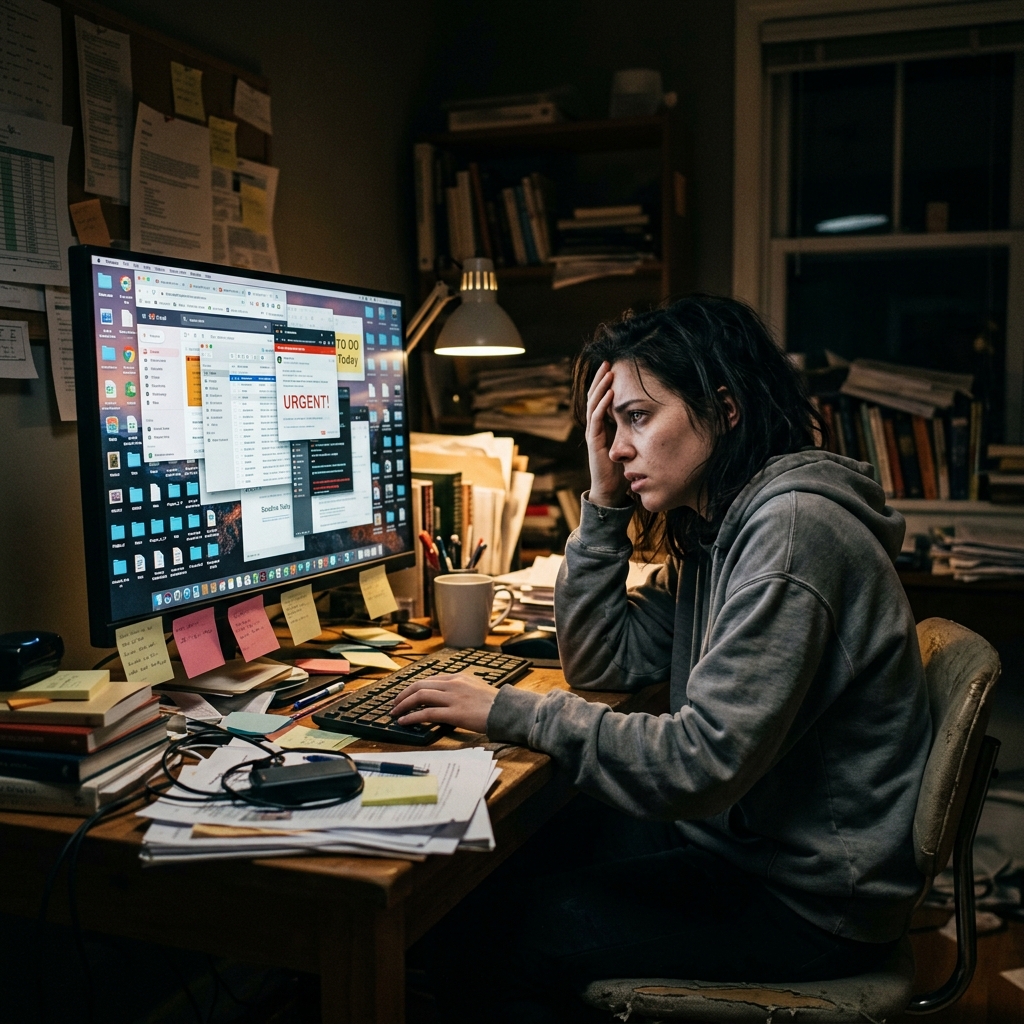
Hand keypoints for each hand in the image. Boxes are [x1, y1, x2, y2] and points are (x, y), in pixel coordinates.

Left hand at [390, 672, 498, 733]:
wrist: (507, 710)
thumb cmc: (495, 703)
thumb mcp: (477, 688)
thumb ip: (461, 689)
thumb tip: (448, 697)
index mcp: (459, 677)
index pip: (430, 679)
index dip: (414, 687)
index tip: (406, 694)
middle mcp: (453, 684)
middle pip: (420, 685)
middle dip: (403, 694)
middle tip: (395, 703)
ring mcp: (453, 697)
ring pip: (420, 696)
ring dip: (404, 704)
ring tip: (395, 713)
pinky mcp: (454, 713)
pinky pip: (427, 713)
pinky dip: (412, 717)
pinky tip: (404, 721)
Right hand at [586, 361, 627, 506]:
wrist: (611, 491)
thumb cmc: (622, 469)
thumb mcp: (631, 445)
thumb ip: (634, 431)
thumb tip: (651, 418)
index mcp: (603, 426)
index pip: (601, 400)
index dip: (605, 384)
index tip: (613, 368)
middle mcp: (596, 427)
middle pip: (595, 397)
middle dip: (601, 379)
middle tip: (607, 362)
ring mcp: (594, 434)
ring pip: (593, 404)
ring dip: (601, 387)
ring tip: (607, 372)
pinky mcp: (595, 442)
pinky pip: (596, 420)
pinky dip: (602, 406)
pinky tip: (609, 394)